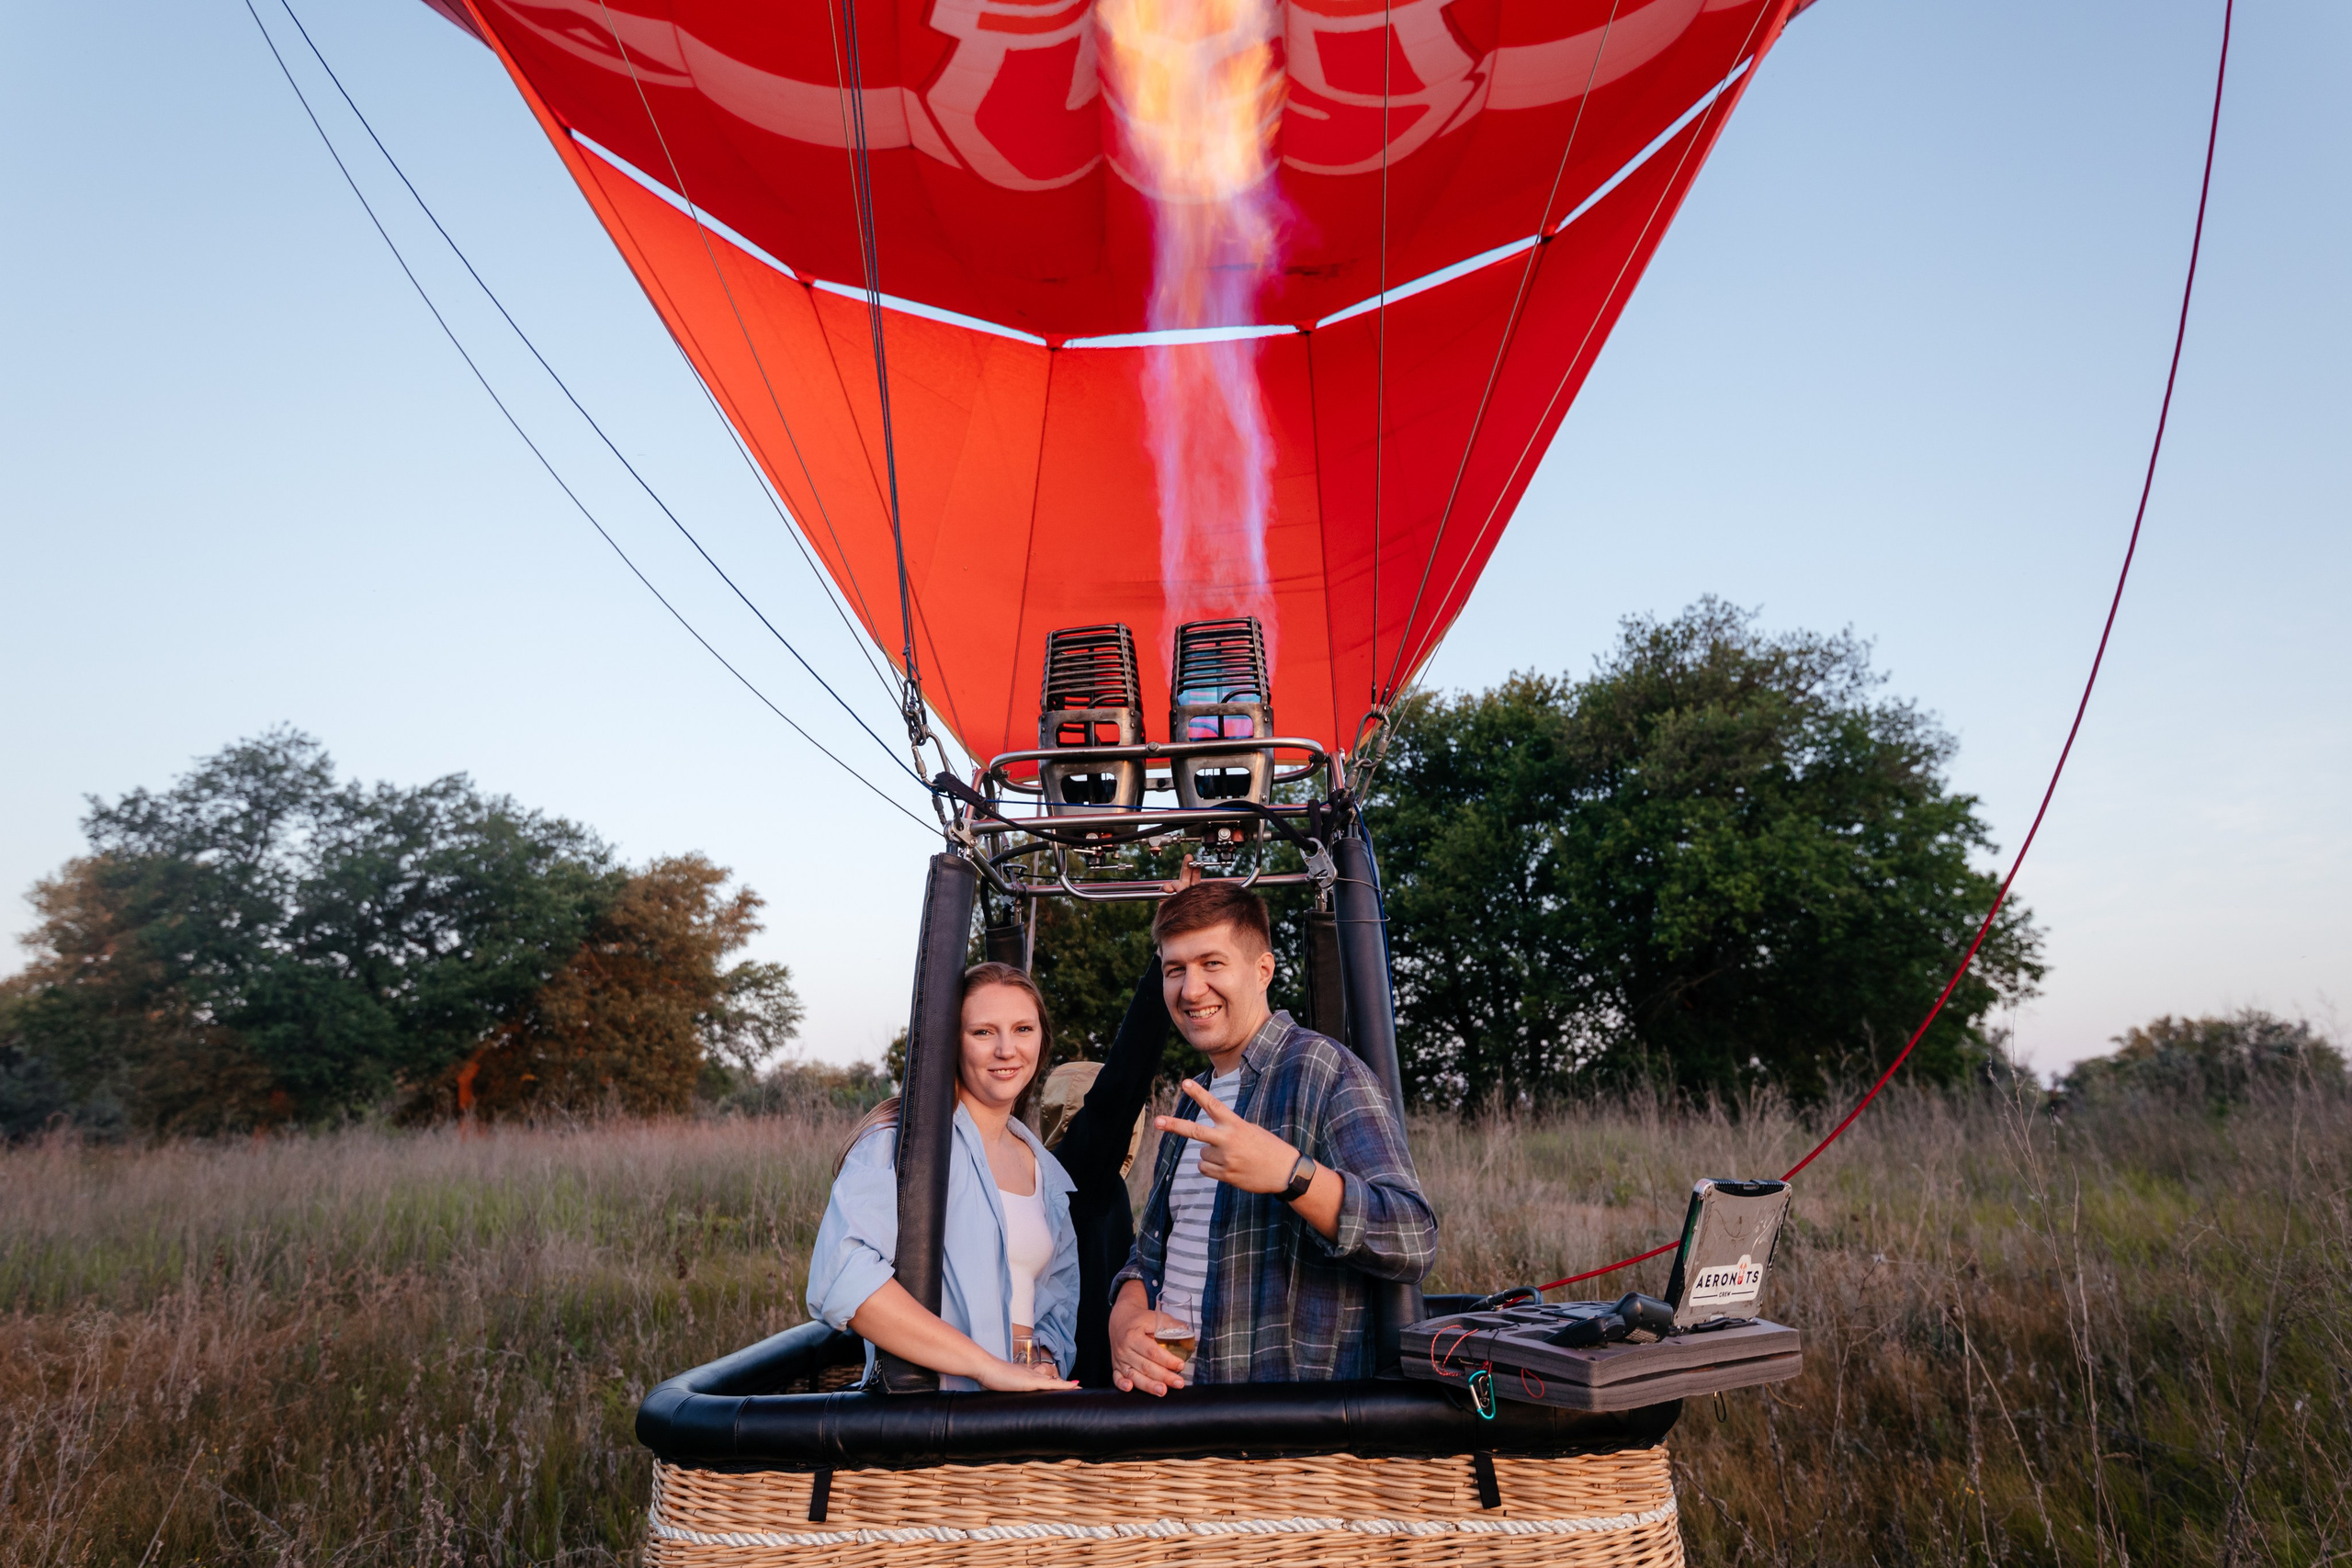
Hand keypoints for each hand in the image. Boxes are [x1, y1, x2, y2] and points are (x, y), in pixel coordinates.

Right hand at [972, 1356, 1077, 1392]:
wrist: (985, 1367)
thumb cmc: (987, 1377)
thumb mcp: (996, 1386)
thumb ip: (1000, 1391)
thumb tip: (994, 1402)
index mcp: (1023, 1375)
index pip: (1041, 1379)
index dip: (1051, 1382)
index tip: (1059, 1384)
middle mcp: (1030, 1374)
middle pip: (1051, 1380)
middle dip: (1063, 1385)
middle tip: (1076, 1386)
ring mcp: (1032, 1377)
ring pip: (1055, 1382)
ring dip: (1067, 1385)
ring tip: (1079, 1387)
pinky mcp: (1032, 1382)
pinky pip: (1053, 1384)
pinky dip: (1065, 1385)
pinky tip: (1075, 1386)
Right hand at [1108, 1280, 1186, 1395]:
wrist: (1120, 1319)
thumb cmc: (1139, 1319)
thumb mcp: (1153, 1317)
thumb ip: (1169, 1324)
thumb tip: (1186, 1331)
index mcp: (1133, 1336)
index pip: (1152, 1351)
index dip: (1167, 1360)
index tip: (1180, 1365)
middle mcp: (1124, 1349)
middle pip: (1145, 1367)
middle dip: (1164, 1377)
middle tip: (1178, 1382)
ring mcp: (1119, 1360)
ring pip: (1134, 1375)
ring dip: (1149, 1386)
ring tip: (1162, 1391)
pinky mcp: (1116, 1366)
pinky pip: (1116, 1378)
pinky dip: (1122, 1385)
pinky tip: (1130, 1388)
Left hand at [1155, 1079, 1304, 1194]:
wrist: (1284, 1172)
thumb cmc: (1267, 1147)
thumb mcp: (1250, 1130)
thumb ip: (1227, 1130)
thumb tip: (1204, 1142)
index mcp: (1236, 1125)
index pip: (1214, 1105)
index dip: (1198, 1093)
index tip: (1185, 1083)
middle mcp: (1229, 1141)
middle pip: (1195, 1131)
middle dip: (1174, 1126)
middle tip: (1157, 1121)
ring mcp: (1226, 1159)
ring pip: (1201, 1153)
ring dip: (1211, 1154)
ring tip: (1232, 1156)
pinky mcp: (1226, 1176)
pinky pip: (1204, 1169)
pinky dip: (1211, 1167)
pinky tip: (1229, 1167)